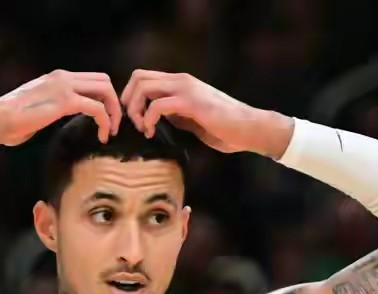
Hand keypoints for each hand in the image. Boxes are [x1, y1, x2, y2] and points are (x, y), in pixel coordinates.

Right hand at [0, 70, 122, 146]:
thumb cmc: (10, 122)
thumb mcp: (36, 109)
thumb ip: (51, 109)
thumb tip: (51, 121)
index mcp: (57, 78)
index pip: (92, 79)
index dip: (104, 97)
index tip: (106, 118)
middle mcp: (62, 77)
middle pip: (103, 80)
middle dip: (114, 102)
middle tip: (114, 125)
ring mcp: (64, 86)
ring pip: (104, 90)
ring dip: (114, 112)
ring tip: (111, 132)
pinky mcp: (64, 101)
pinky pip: (96, 108)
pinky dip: (105, 122)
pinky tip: (102, 136)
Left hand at [120, 69, 293, 156]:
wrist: (249, 128)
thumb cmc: (225, 127)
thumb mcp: (192, 118)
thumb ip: (175, 113)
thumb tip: (155, 116)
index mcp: (181, 83)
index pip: (144, 77)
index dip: (131, 96)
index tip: (135, 119)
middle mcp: (181, 81)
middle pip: (138, 77)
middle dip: (128, 101)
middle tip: (133, 124)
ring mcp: (186, 89)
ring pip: (144, 87)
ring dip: (135, 110)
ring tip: (143, 129)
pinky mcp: (191, 103)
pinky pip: (157, 105)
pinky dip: (147, 119)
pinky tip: (151, 132)